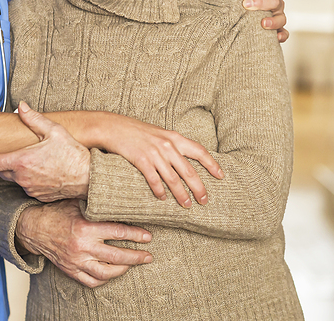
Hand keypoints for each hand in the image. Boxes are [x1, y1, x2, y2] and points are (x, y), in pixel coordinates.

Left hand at [0, 102, 90, 200]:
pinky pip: (28, 187)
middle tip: (19, 154)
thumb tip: (21, 107)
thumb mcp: (54, 131)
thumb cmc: (72, 154)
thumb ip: (34, 119)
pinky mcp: (38, 196)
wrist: (88, 178)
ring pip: (16, 179)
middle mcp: (22, 177)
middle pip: (3, 170)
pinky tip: (44, 171)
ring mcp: (29, 188)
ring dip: (20, 170)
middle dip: (5, 162)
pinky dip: (31, 179)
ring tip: (38, 161)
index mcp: (21, 161)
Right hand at [17, 199, 152, 287]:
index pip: (118, 232)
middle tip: (148, 256)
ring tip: (133, 264)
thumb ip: (96, 201)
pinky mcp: (71, 271)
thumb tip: (119, 194)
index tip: (148, 236)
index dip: (136, 235)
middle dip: (136, 257)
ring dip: (123, 269)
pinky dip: (105, 279)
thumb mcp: (77, 202)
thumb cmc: (57, 212)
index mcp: (86, 228)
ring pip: (107, 273)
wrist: (34, 228)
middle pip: (117, 256)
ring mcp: (76, 262)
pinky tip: (113, 273)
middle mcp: (82, 247)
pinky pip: (92, 281)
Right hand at [92, 115, 221, 207]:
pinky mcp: (141, 160)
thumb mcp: (158, 133)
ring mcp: (154, 153)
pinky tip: (162, 198)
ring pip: (173, 179)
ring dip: (181, 194)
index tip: (221, 176)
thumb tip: (184, 159)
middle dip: (199, 188)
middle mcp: (167, 145)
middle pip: (189, 170)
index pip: (199, 151)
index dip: (212, 164)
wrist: (113, 127)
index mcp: (174, 137)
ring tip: (186, 205)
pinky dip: (159, 191)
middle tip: (204, 200)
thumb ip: (171, 144)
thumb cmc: (135, 131)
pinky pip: (154, 180)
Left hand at [233, 0, 287, 42]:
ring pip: (281, 17)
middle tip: (245, 4)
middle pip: (273, 0)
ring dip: (273, 20)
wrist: (245, 13)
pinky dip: (282, 35)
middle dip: (260, 2)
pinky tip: (277, 37)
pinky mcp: (279, 29)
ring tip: (263, 23)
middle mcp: (276, 1)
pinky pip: (285, 33)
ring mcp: (279, 15)